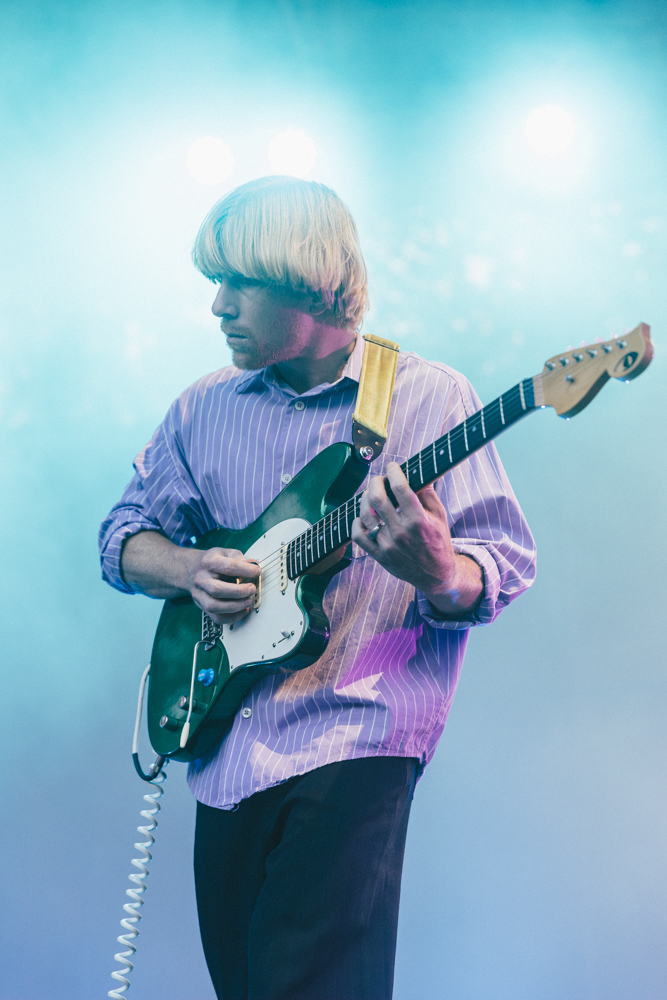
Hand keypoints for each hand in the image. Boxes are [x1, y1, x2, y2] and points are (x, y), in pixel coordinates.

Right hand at [186, 547, 260, 624]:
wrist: (192, 569)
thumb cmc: (213, 561)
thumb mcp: (225, 553)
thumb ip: (239, 558)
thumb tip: (253, 565)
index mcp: (208, 562)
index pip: (228, 567)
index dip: (245, 570)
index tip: (257, 572)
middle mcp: (201, 579)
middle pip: (217, 589)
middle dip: (239, 592)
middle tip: (252, 589)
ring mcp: (199, 594)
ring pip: (214, 606)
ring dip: (235, 606)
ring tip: (248, 601)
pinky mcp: (201, 606)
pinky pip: (216, 617)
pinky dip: (232, 617)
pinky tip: (243, 610)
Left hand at [351, 462, 482, 617]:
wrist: (436, 575)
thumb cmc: (438, 541)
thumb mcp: (440, 516)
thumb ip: (428, 493)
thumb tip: (419, 471)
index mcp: (419, 520)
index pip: (400, 489)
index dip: (393, 472)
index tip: (392, 466)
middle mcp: (402, 533)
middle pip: (377, 499)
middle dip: (375, 482)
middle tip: (379, 479)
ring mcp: (388, 546)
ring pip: (365, 515)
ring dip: (364, 499)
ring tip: (371, 495)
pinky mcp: (379, 556)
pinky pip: (358, 535)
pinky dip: (357, 522)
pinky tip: (365, 517)